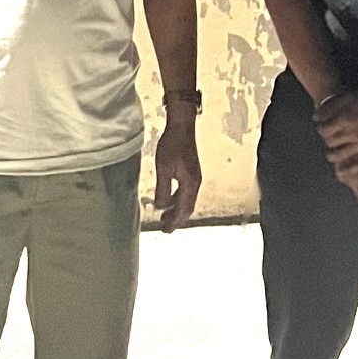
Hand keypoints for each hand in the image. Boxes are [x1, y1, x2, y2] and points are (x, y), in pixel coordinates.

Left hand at [153, 112, 202, 231]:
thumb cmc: (172, 146)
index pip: (183, 210)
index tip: (165, 231)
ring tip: (165, 216)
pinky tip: (169, 199)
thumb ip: (163, 190)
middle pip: (188, 208)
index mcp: (190, 184)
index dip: (174, 222)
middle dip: (176, 219)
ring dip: (177, 210)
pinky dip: (178, 200)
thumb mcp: (163, 169)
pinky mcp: (192, 172)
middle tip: (164, 228)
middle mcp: (196, 183)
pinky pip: (186, 192)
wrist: (182, 127)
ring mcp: (195, 177)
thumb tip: (161, 207)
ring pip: (187, 200)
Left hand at [315, 78, 357, 170]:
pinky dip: (347, 170)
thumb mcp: (348, 97)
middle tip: (330, 137)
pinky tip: (340, 172)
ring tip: (331, 153)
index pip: (323, 130)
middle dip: (327, 139)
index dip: (321, 128)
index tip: (323, 127)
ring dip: (332, 155)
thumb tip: (315, 117)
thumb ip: (329, 106)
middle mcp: (354, 133)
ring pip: (339, 155)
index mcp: (346, 118)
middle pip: (330, 142)